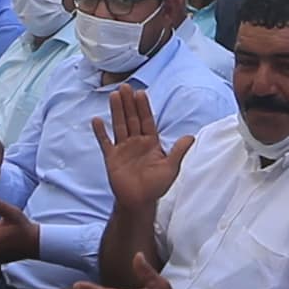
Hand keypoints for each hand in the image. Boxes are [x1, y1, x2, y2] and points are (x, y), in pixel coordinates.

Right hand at [95, 84, 189, 211]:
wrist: (139, 202)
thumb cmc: (156, 186)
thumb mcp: (171, 168)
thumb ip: (179, 151)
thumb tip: (192, 136)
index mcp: (151, 142)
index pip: (147, 120)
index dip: (144, 107)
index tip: (141, 93)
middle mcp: (136, 142)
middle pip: (132, 118)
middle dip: (129, 103)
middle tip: (125, 86)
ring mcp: (123, 149)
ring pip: (119, 125)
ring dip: (116, 111)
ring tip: (114, 95)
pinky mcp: (112, 158)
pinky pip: (105, 142)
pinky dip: (101, 132)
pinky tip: (97, 120)